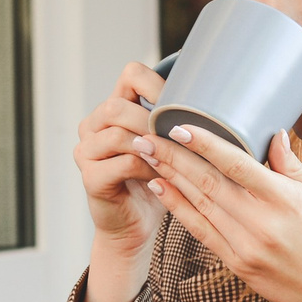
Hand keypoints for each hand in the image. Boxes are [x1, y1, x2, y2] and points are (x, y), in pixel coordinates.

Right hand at [74, 61, 167, 254]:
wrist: (135, 227)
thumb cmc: (155, 183)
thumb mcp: (166, 145)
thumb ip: (173, 121)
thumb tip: (216, 99)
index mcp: (111, 110)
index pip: (130, 74)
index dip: (158, 84)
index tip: (182, 104)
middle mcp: (92, 127)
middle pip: (117, 106)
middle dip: (152, 120)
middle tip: (178, 136)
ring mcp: (86, 152)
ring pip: (118, 134)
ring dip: (152, 145)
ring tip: (174, 157)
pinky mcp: (90, 178)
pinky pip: (123, 163)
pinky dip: (149, 168)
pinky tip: (163, 176)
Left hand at [137, 127, 301, 301]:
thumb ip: (291, 165)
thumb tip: (273, 133)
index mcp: (283, 199)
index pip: (236, 164)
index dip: (204, 144)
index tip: (177, 126)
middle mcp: (261, 222)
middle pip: (207, 182)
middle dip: (173, 157)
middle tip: (145, 136)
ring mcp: (245, 245)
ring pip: (199, 205)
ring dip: (169, 177)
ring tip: (146, 155)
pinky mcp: (236, 263)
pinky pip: (200, 231)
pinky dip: (178, 208)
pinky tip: (161, 189)